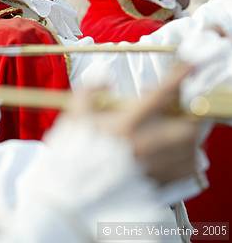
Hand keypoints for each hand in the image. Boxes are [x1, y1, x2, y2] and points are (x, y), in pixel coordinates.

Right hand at [68, 65, 198, 185]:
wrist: (70, 196)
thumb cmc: (72, 154)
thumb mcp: (74, 115)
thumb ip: (89, 90)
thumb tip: (106, 77)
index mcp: (125, 126)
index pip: (160, 94)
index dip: (178, 76)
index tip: (189, 64)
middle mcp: (144, 146)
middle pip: (187, 126)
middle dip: (191, 112)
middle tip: (183, 104)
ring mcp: (153, 168)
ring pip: (190, 149)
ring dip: (189, 133)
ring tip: (176, 126)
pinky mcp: (157, 186)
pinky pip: (185, 170)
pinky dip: (187, 157)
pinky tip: (174, 150)